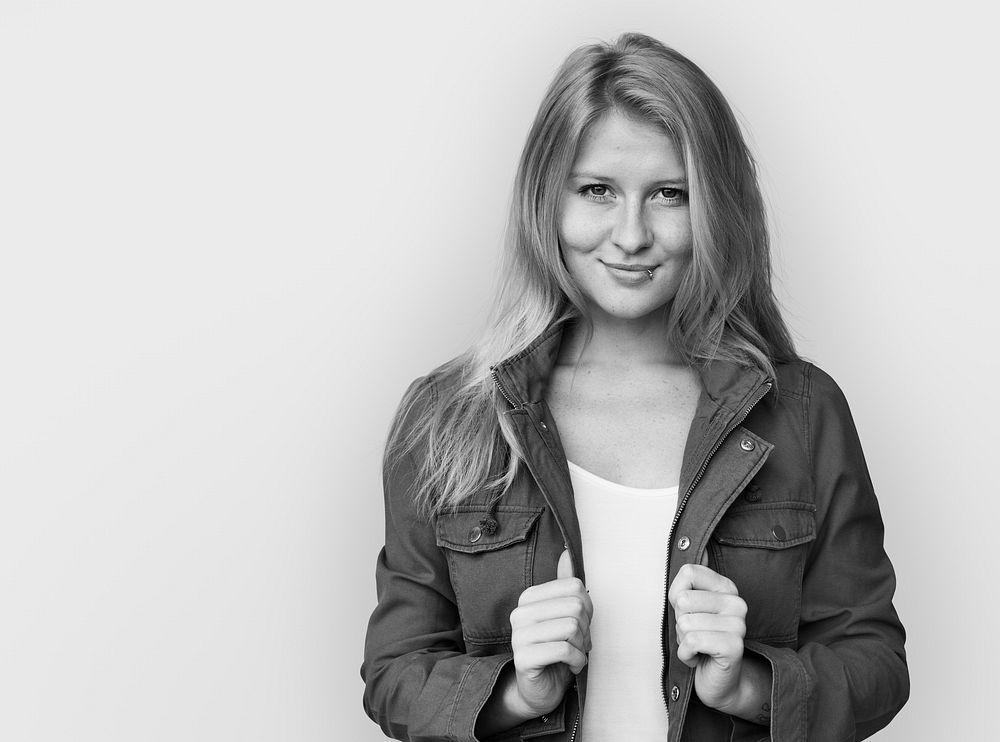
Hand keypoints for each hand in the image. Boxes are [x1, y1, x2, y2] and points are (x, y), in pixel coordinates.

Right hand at [508, 549, 592, 717]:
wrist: (539, 689)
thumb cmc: (555, 651)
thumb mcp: (564, 615)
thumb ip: (564, 586)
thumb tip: (566, 553)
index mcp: (529, 598)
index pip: (575, 587)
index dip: (587, 609)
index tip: (580, 625)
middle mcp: (520, 613)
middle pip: (575, 607)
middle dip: (585, 630)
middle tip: (578, 643)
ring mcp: (518, 635)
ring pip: (571, 628)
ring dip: (581, 647)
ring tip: (574, 654)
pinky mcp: (523, 657)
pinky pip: (564, 650)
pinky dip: (577, 661)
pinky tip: (571, 666)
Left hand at [667, 563, 747, 711]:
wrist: (719, 682)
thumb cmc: (700, 641)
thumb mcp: (687, 609)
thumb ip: (683, 586)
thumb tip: (683, 550)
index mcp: (727, 588)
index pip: (689, 572)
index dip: (678, 596)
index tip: (691, 613)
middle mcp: (737, 603)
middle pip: (683, 600)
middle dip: (681, 623)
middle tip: (696, 635)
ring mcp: (738, 625)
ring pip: (685, 623)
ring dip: (684, 641)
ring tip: (699, 647)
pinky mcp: (734, 646)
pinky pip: (691, 642)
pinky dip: (686, 655)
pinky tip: (699, 658)